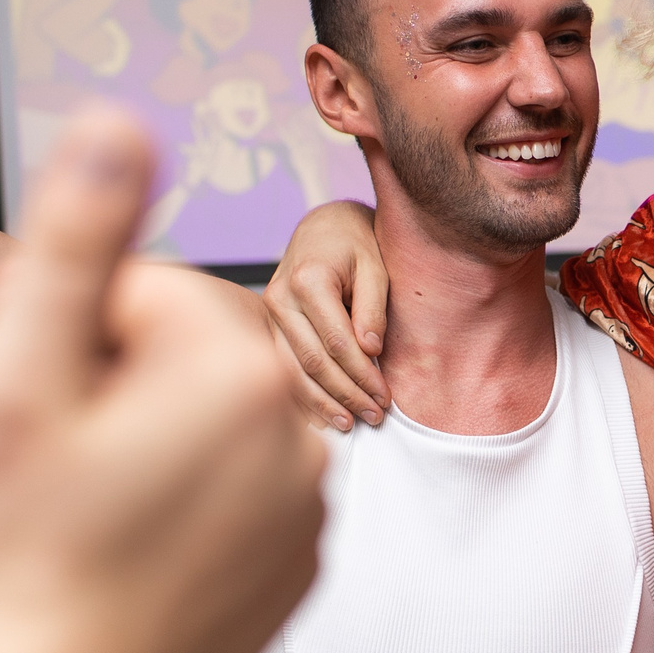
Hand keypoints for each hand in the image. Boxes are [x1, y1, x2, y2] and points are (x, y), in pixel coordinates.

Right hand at [0, 110, 322, 652]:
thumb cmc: (10, 566)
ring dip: (140, 456)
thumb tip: (120, 122)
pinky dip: (175, 521)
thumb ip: (75, 235)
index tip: (26, 415)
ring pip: (201, 434)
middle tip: (44, 475)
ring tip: (77, 529)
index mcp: (234, 370)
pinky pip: (229, 506)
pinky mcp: (295, 579)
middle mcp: (297, 437)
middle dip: (106, 392)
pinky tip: (116, 570)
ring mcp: (307, 515)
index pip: (134, 291)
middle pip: (178, 358)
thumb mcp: (11, 375)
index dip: (58, 343)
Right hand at [263, 200, 391, 429]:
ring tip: (348, 425)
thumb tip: (370, 351)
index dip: (362, 375)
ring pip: (292, 369)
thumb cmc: (355, 245)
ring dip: (320, 402)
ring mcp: (269, 312)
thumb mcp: (375, 267)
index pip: (337, 342)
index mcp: (308, 280)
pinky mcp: (268, 324)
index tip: (385, 397)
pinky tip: (319, 415)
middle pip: (313, 360)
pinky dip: (301, 393)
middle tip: (373, 417)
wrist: (323, 227)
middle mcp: (280, 298)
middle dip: (345, 394)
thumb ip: (373, 308)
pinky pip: (282, 365)